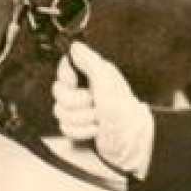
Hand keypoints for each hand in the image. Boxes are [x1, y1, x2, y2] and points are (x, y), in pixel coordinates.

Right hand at [53, 41, 154, 178]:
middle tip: (94, 104)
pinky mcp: (79, 126)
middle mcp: (86, 90)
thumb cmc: (124, 113)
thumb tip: (75, 46)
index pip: (64, 69)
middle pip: (59, 93)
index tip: (76, 83)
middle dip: (77, 103)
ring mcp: (82, 109)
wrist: (130, 143)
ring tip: (98, 119)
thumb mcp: (107, 83)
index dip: (67, 78)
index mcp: (94, 75)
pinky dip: (80, 131)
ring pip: (60, 112)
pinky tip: (94, 130)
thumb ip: (90, 63)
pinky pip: (64, 127)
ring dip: (81, 119)